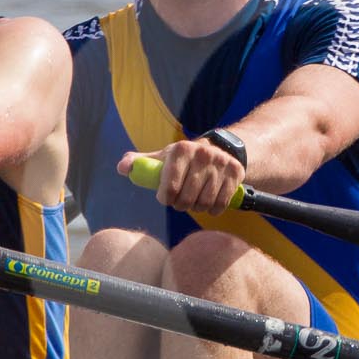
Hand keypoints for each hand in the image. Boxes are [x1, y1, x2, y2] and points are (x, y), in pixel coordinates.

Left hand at [123, 137, 244, 214]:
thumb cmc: (184, 160)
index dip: (166, 198)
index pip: (170, 186)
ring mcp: (221, 163)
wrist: (220, 150)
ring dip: (197, 208)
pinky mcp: (236, 172)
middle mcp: (202, 153)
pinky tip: (209, 203)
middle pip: (187, 198)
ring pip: (204, 202)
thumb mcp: (163, 158)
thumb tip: (122, 168)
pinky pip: (221, 203)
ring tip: (194, 201)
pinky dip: (213, 209)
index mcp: (181, 149)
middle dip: (181, 205)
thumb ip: (140, 163)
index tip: (167, 198)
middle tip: (181, 202)